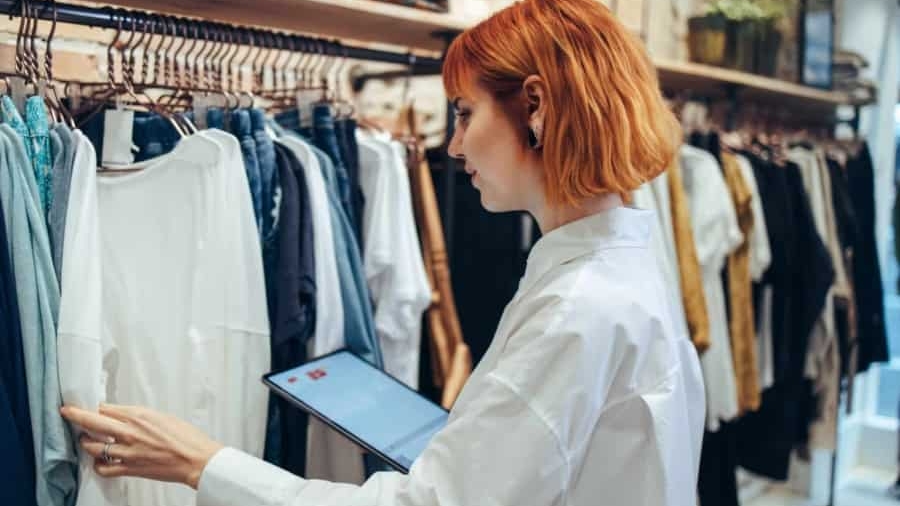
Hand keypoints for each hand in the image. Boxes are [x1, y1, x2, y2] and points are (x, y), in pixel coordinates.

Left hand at [60, 404, 223, 488]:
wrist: (196, 459)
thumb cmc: (186, 437)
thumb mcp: (163, 417)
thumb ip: (140, 416)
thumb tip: (125, 416)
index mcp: (139, 415)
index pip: (106, 408)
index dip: (97, 408)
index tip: (92, 408)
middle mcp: (129, 432)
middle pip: (92, 421)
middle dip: (76, 415)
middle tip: (67, 412)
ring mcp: (127, 452)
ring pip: (92, 445)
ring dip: (86, 442)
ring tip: (86, 440)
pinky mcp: (129, 468)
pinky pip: (103, 468)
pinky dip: (97, 464)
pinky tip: (99, 461)